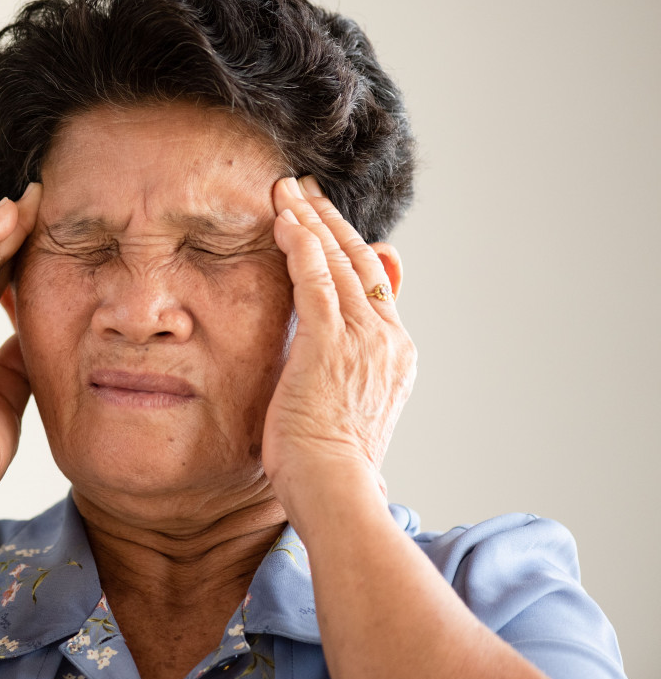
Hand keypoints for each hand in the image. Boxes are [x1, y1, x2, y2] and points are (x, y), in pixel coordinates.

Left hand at [263, 175, 415, 501]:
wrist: (335, 490)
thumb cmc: (329, 464)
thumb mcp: (345, 408)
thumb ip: (343, 369)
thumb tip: (335, 351)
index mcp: (395, 353)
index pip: (375, 283)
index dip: (349, 247)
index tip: (325, 223)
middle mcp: (388, 337)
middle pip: (361, 260)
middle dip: (329, 219)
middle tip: (304, 188)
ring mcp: (363, 336)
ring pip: (338, 260)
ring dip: (311, 218)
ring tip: (286, 188)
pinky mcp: (331, 340)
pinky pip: (316, 276)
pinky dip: (301, 242)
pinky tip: (283, 217)